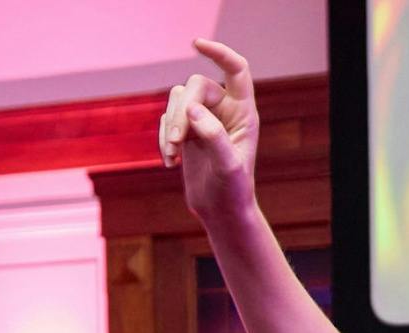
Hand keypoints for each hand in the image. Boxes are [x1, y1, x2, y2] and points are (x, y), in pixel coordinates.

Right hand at [159, 38, 258, 218]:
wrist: (221, 211)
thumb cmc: (233, 190)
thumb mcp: (227, 166)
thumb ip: (213, 136)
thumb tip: (192, 109)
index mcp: (243, 112)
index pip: (236, 69)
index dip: (219, 52)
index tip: (196, 45)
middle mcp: (224, 110)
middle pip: (195, 86)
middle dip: (181, 112)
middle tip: (175, 143)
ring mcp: (204, 119)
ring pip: (178, 99)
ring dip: (170, 125)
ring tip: (172, 156)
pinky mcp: (187, 131)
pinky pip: (167, 119)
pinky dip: (164, 138)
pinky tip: (171, 163)